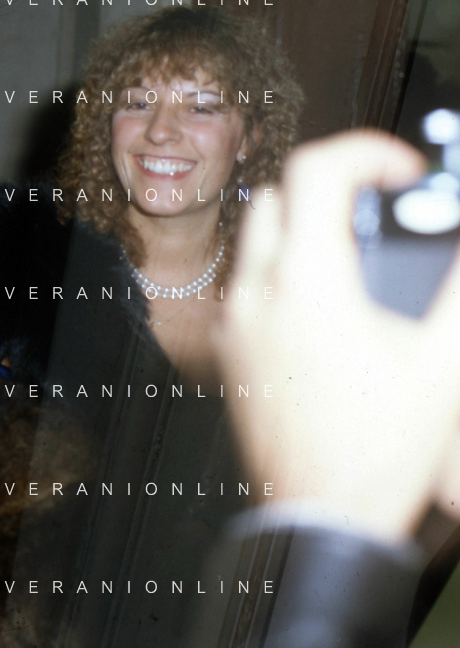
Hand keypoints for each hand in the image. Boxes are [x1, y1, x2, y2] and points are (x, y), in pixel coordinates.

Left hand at [213, 130, 459, 542]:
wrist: (319, 515)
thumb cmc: (377, 450)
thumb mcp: (443, 363)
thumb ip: (457, 288)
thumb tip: (459, 241)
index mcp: (307, 281)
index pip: (317, 171)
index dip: (365, 152)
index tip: (399, 170)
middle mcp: (257, 291)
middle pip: (277, 194)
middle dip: (328, 185)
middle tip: (377, 205)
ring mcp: (235, 321)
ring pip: (254, 238)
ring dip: (300, 225)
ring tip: (354, 252)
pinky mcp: (229, 349)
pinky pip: (245, 282)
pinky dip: (280, 268)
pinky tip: (323, 303)